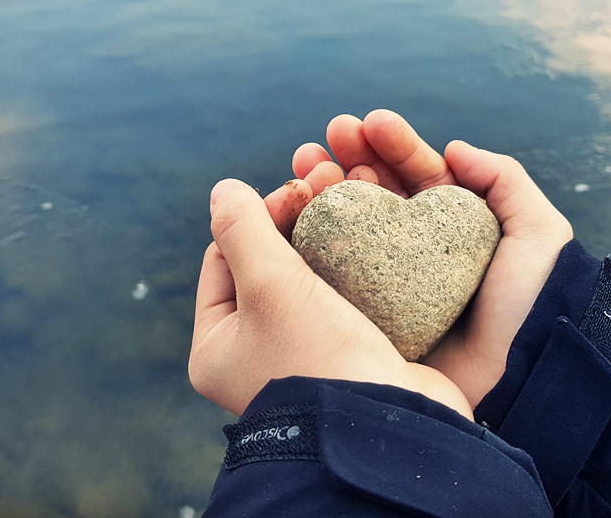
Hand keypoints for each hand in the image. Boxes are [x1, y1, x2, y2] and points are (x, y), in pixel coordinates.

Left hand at [189, 174, 473, 418]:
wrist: (391, 430)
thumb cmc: (319, 360)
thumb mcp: (268, 286)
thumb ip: (243, 230)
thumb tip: (222, 189)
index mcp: (219, 346)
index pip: (224, 259)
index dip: (258, 214)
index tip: (298, 186)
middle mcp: (258, 353)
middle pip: (270, 264)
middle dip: (298, 217)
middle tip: (329, 180)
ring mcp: (308, 355)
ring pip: (314, 274)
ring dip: (332, 232)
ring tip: (357, 193)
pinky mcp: (354, 354)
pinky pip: (350, 293)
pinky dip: (361, 261)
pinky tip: (379, 231)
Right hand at [292, 110, 572, 407]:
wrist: (520, 376)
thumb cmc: (534, 302)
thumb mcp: (538, 231)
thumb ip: (505, 179)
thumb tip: (453, 148)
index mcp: (454, 226)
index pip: (418, 174)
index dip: (393, 144)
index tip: (367, 122)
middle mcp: (419, 249)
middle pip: (377, 193)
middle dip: (349, 159)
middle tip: (325, 140)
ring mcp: (390, 281)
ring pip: (349, 226)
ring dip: (323, 192)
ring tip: (306, 168)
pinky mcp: (369, 313)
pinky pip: (335, 271)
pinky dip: (312, 241)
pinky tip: (297, 215)